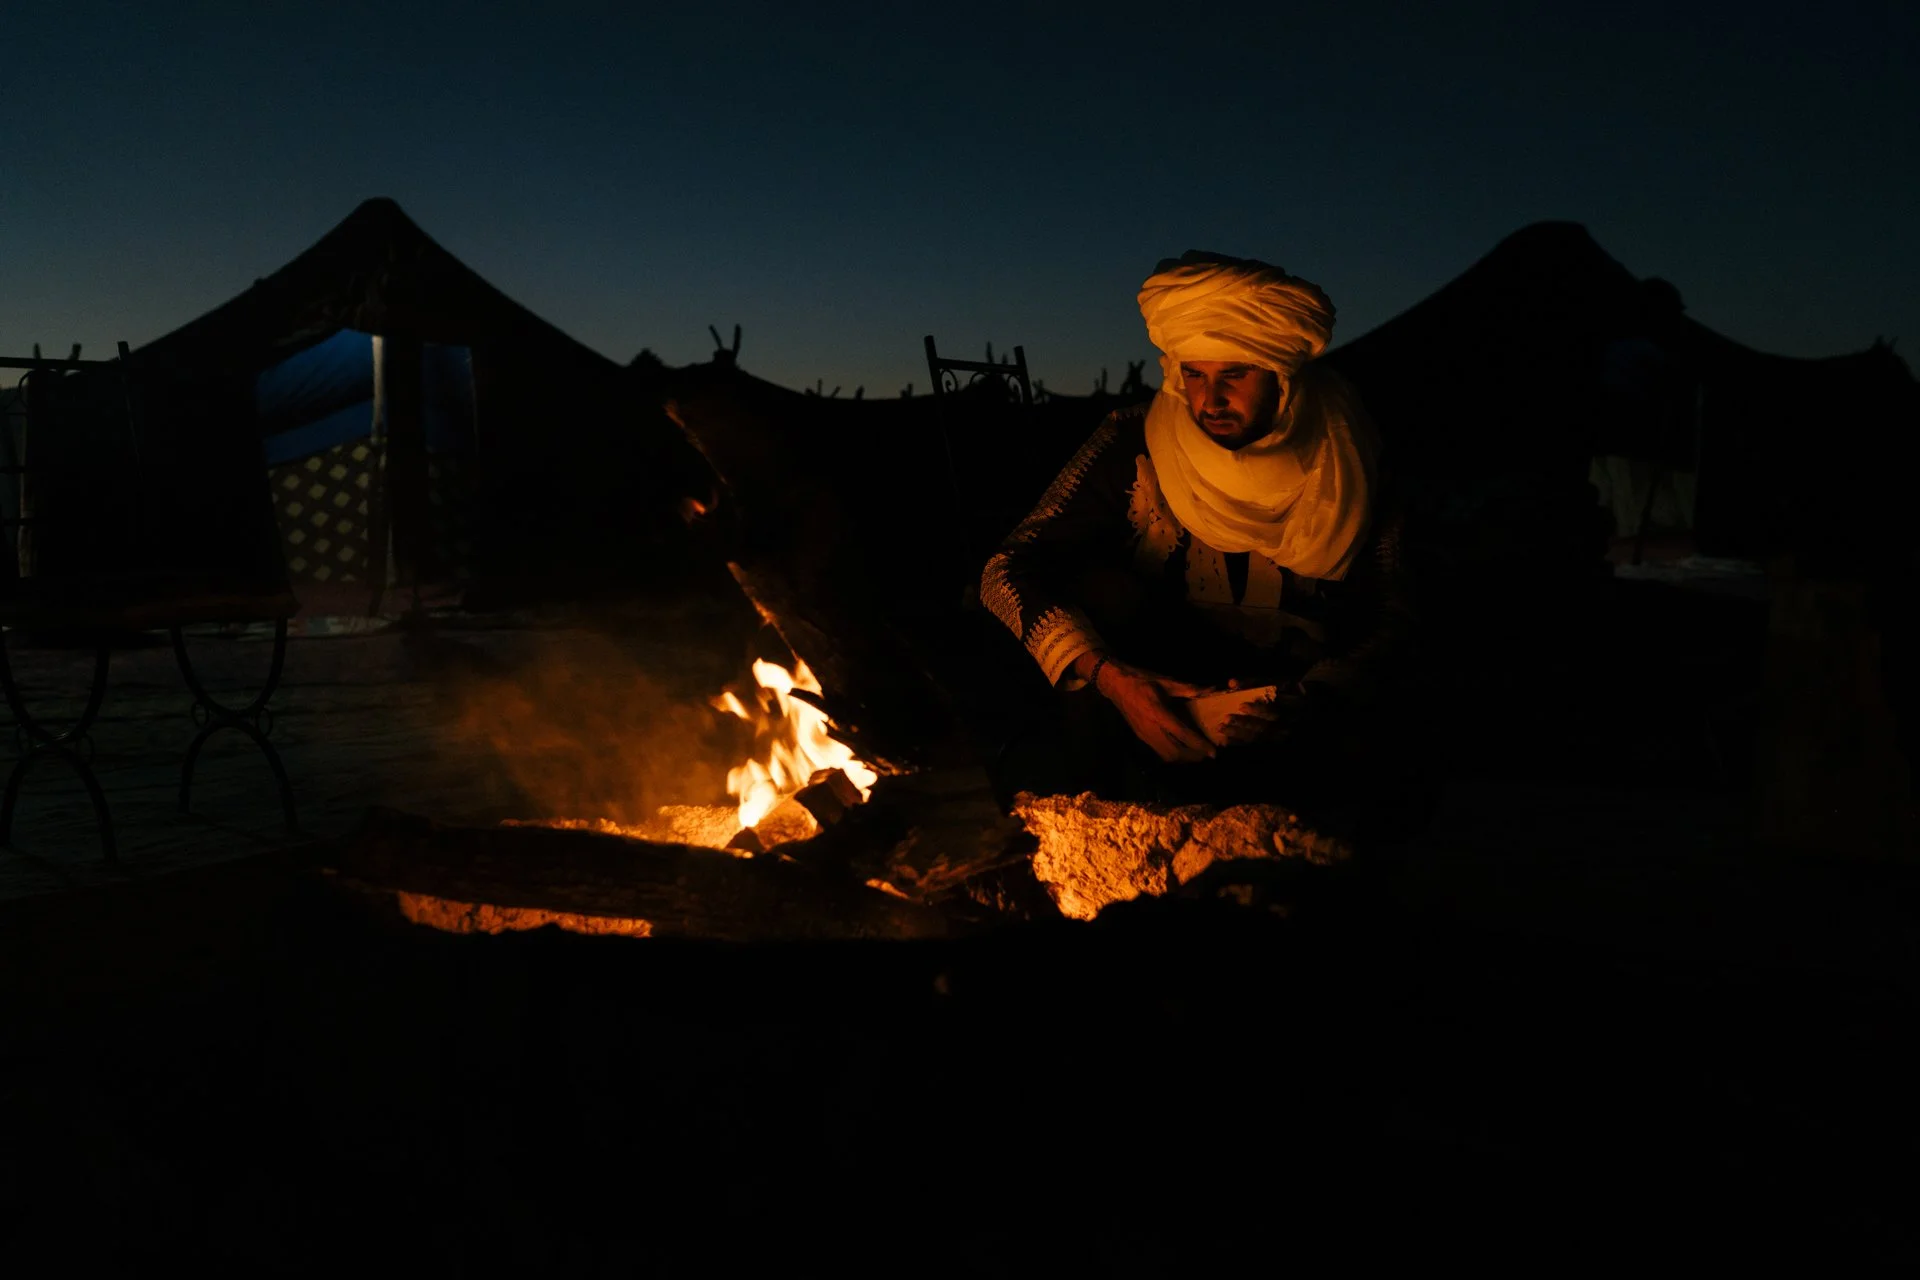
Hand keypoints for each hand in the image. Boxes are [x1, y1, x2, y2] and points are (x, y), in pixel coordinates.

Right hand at [1079, 654, 1214, 763]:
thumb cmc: (1141, 680)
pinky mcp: (1141, 737)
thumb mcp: (1165, 681)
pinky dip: (1173, 754)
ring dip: (1183, 758)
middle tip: (1207, 753)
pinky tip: (1181, 747)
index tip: (1213, 751)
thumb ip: (1187, 689)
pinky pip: (1160, 752)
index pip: (1182, 734)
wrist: (1115, 685)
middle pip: (1175, 752)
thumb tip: (1209, 690)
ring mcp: (1144, 735)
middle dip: (1193, 756)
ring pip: (1166, 756)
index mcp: (1158, 713)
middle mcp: (1151, 728)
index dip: (1199, 745)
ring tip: (1196, 753)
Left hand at [1218, 681, 1304, 747]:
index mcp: (1296, 705)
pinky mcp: (1277, 744)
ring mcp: (1286, 736)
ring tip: (1222, 729)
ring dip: (1240, 735)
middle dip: (1246, 723)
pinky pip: (1258, 746)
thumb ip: (1255, 683)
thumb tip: (1231, 683)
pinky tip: (1227, 742)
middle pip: (1268, 726)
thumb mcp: (1278, 682)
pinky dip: (1241, 744)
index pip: (1277, 708)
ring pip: (1262, 738)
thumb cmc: (1288, 692)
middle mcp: (1292, 723)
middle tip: (1227, 718)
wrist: (1310, 708)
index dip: (1259, 708)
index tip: (1241, 705)